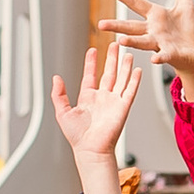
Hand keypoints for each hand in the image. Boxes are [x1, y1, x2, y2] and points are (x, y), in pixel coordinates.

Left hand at [52, 41, 144, 193]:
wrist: (91, 149)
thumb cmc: (77, 136)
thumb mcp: (63, 112)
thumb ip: (59, 95)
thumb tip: (56, 78)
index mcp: (88, 97)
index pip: (91, 75)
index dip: (91, 62)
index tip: (93, 50)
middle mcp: (102, 97)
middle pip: (109, 73)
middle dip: (112, 58)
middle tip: (114, 44)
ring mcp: (114, 101)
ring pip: (121, 78)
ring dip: (125, 66)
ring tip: (128, 53)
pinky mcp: (123, 107)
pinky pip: (130, 90)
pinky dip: (134, 80)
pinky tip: (137, 70)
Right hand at [100, 0, 193, 99]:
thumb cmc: (187, 31)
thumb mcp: (185, 4)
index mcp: (155, 16)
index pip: (135, 3)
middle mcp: (153, 30)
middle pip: (132, 27)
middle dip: (116, 25)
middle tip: (100, 25)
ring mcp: (160, 43)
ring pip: (143, 42)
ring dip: (132, 41)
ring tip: (121, 41)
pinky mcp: (171, 54)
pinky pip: (164, 55)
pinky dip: (160, 58)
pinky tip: (154, 59)